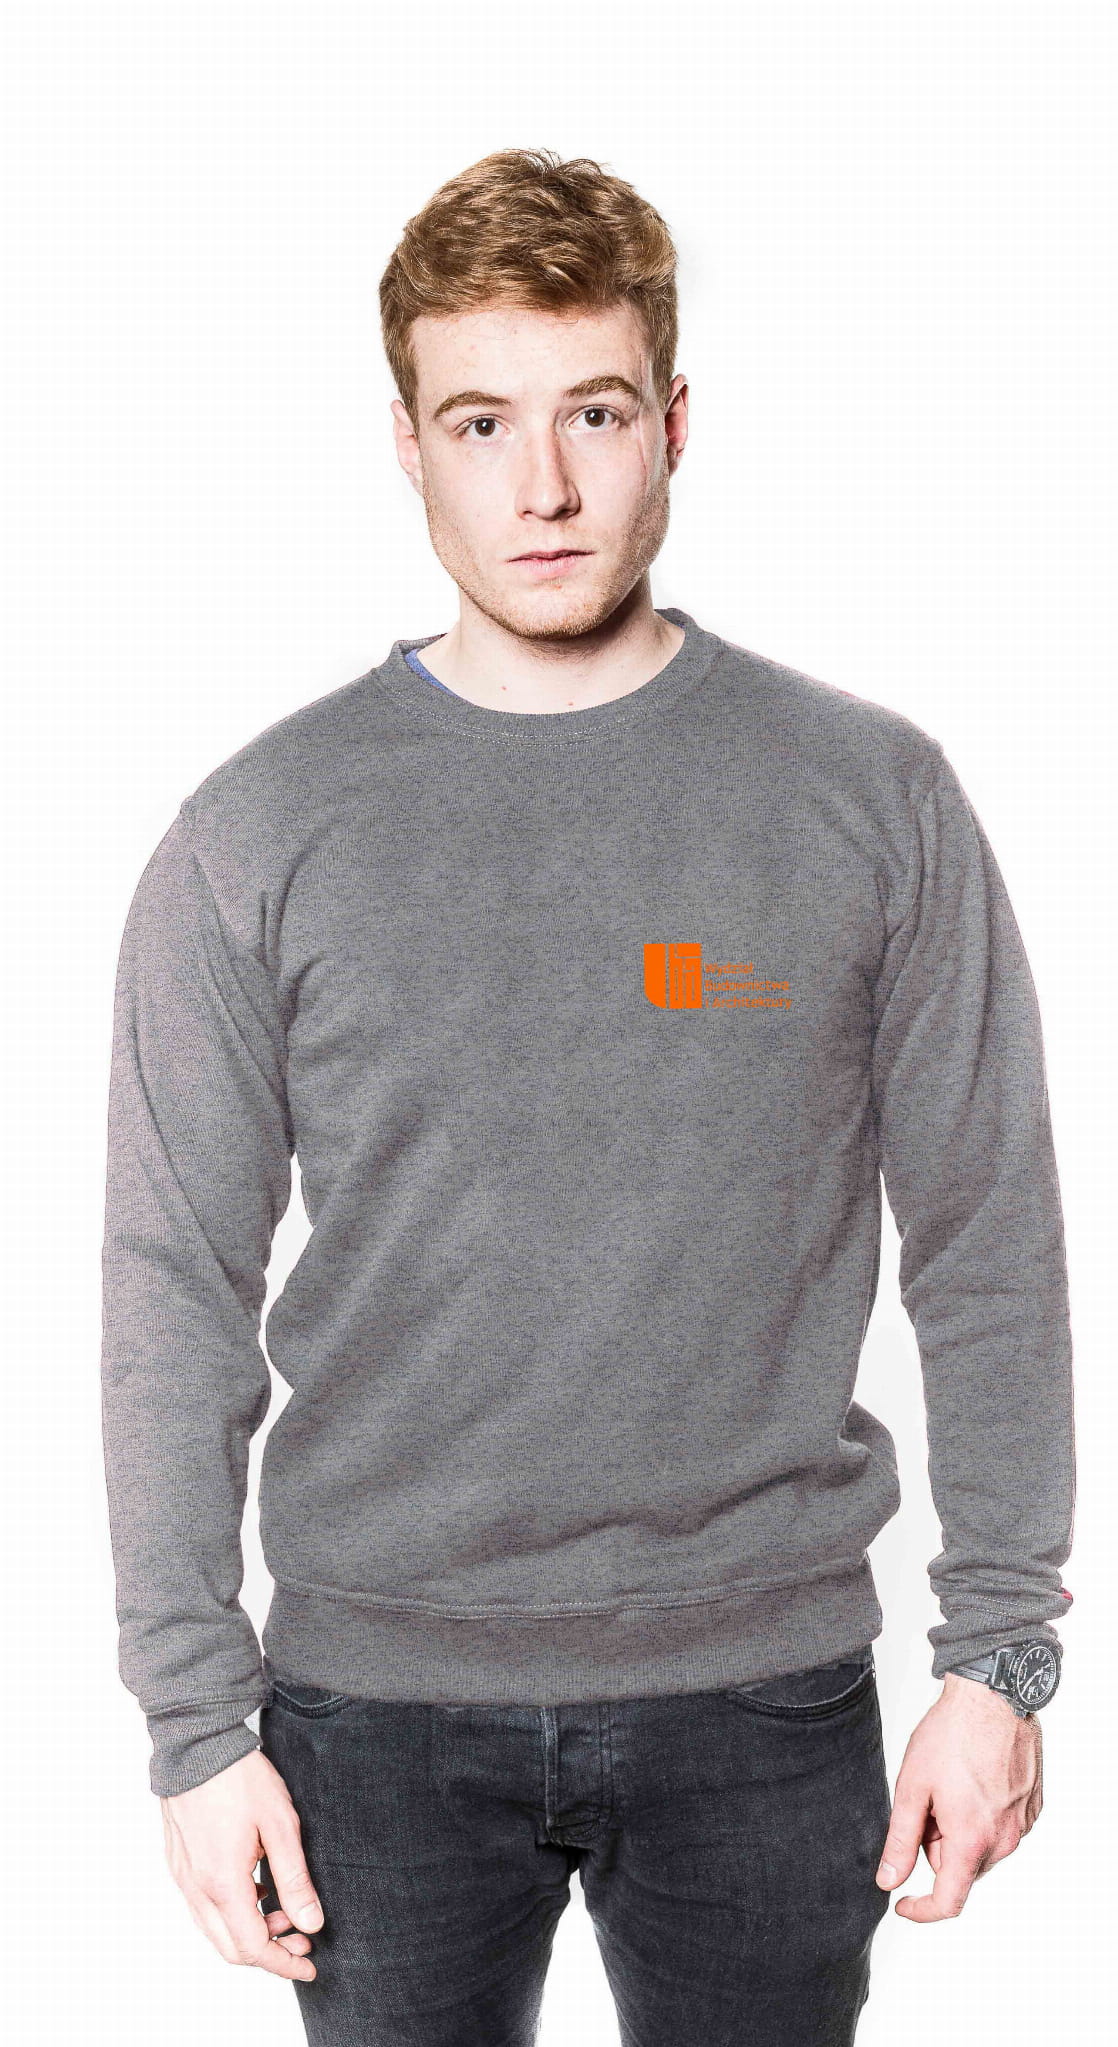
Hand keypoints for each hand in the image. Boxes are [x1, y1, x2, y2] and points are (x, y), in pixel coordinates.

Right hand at [161, 1747, 323, 1979]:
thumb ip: (295, 1878)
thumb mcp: (280, 1823)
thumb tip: (312, 1923)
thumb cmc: (239, 1776)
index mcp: (222, 1883)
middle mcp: (196, 1887)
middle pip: (230, 1948)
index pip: (253, 1947)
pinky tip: (257, 1887)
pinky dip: (231, 1911)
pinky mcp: (178, 1861)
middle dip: (270, 1952)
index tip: (310, 1964)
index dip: (284, 1963)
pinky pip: (202, 1906)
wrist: (197, 1742)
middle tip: (302, 1939)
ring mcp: (182, 1875)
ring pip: (214, 1929)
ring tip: (284, 1909)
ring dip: (249, 1931)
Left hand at [875, 1673, 1043, 1920]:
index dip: (921, 1910)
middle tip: (926, 1801)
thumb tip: (888, 1881)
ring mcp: (1022, 1824)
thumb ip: (900, 1841)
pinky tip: (973, 1779)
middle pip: (960, 1867)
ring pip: (980, 1847)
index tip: (902, 1903)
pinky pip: (1000, 1827)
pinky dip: (982, 1815)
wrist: (993, 1696)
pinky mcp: (1033, 1807)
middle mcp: (1005, 1840)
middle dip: (936, 1846)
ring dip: (960, 1830)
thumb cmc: (952, 1735)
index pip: (948, 1902)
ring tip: (951, 1784)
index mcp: (972, 1841)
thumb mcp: (912, 1787)